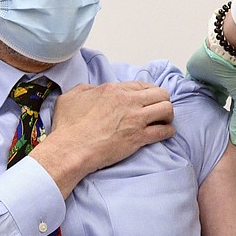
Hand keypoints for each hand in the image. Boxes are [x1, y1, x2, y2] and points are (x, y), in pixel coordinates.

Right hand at [32, 81, 174, 196]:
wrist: (70, 149)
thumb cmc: (68, 126)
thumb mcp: (72, 97)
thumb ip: (86, 90)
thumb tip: (93, 91)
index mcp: (114, 90)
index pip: (142, 85)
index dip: (149, 91)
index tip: (149, 98)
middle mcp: (129, 101)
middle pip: (161, 93)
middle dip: (163, 100)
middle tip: (159, 109)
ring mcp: (136, 119)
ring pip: (166, 109)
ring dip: (168, 115)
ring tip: (164, 121)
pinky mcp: (138, 138)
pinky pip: (163, 131)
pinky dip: (167, 132)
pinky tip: (165, 133)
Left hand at [186, 42, 235, 145]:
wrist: (229, 50)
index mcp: (227, 88)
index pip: (220, 105)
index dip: (214, 116)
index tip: (209, 130)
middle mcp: (215, 83)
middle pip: (205, 100)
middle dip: (199, 111)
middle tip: (192, 128)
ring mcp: (203, 77)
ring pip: (194, 93)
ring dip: (190, 103)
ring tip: (182, 120)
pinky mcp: (192, 72)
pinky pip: (184, 84)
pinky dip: (182, 93)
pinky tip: (177, 105)